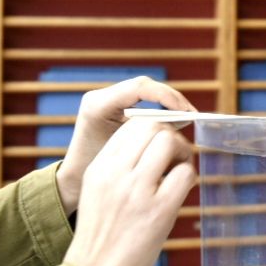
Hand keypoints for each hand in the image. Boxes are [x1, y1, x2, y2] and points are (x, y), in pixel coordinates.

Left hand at [56, 78, 194, 213]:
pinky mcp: (113, 106)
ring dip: (168, 103)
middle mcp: (100, 97)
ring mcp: (106, 100)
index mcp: (98, 105)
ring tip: (187, 118)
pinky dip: (160, 108)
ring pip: (146, 92)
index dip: (167, 96)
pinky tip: (173, 122)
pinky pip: (142, 100)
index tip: (186, 112)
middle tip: (192, 115)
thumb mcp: (123, 157)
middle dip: (172, 99)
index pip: (140, 88)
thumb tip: (180, 127)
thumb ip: (146, 141)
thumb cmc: (95, 174)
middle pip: (145, 87)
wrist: (73, 178)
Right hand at [63, 117, 197, 265]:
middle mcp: (116, 174)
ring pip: (170, 143)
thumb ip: (119, 169)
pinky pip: (185, 174)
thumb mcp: (98, 193)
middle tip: (176, 157)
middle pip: (153, 126)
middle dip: (171, 136)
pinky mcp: (159, 210)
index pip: (132, 125)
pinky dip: (189, 177)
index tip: (161, 146)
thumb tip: (152, 149)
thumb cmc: (100, 238)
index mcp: (100, 168)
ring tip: (179, 172)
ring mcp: (138, 191)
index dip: (155, 130)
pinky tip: (182, 191)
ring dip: (183, 153)